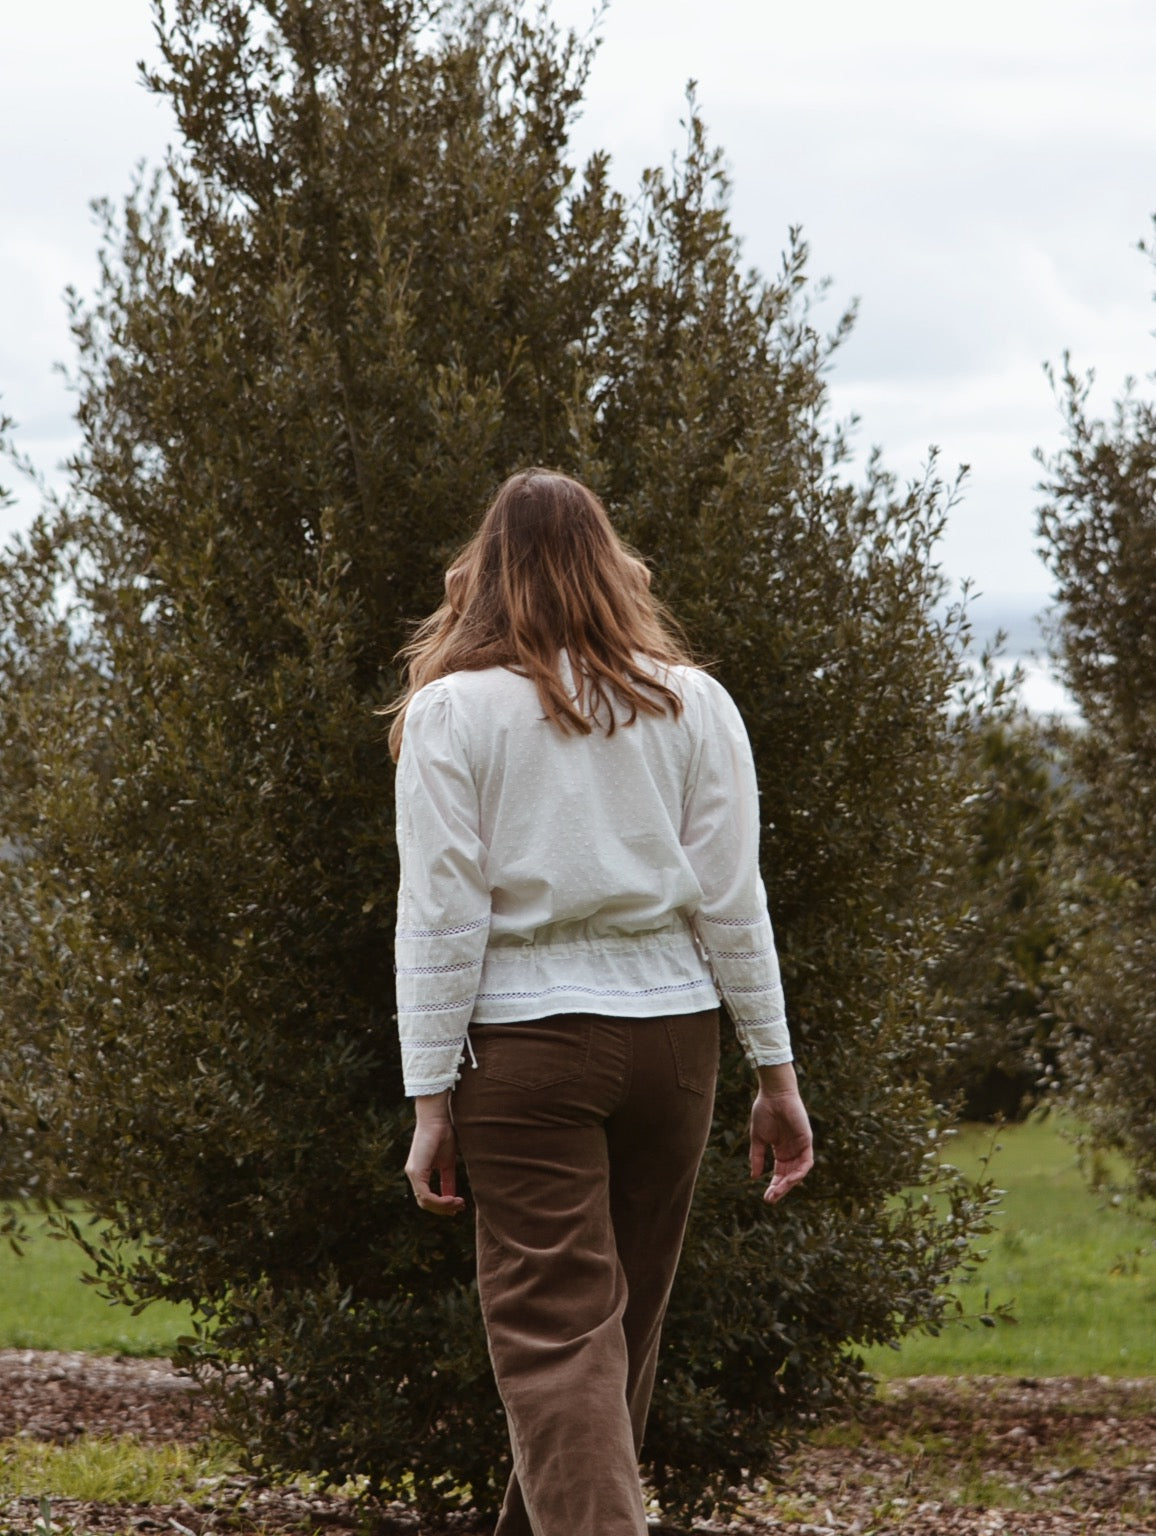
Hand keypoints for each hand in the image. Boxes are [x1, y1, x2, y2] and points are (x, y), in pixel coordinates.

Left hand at [405, 1095, 465, 1216]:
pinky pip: (425, 1194)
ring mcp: (413, 1174)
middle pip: (425, 1203)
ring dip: (443, 1206)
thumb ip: (448, 1180)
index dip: (442, 1206)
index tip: (459, 1206)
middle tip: (460, 1207)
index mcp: (420, 1173)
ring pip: (424, 1201)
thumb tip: (453, 1197)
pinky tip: (451, 1199)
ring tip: (458, 1203)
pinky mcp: (416, 1171)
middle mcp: (414, 1175)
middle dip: (444, 1209)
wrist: (438, 1118)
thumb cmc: (444, 1135)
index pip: (428, 1198)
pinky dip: (439, 1200)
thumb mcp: (448, 1163)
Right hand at [749, 1086, 813, 1204]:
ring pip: (798, 1172)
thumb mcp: (758, 1138)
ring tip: (777, 1191)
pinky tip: (789, 1180)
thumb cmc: (764, 1111)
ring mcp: (800, 1147)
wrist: (773, 1094)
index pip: (780, 1174)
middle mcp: (792, 1151)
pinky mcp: (807, 1141)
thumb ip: (756, 1157)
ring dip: (789, 1184)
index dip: (774, 1186)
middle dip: (781, 1189)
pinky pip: (807, 1162)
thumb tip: (754, 1177)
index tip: (766, 1197)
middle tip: (770, 1199)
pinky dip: (799, 1172)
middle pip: (789, 1176)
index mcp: (781, 1151)